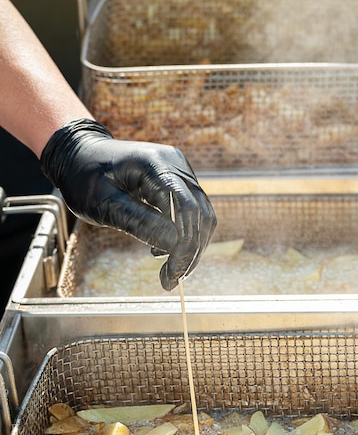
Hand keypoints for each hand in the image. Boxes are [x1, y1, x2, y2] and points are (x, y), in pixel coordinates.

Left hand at [40, 119, 216, 289]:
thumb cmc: (84, 177)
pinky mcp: (178, 180)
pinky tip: (163, 249)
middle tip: (170, 280)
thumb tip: (173, 245)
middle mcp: (175, 164)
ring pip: (201, 214)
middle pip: (200, 213)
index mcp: (155, 164)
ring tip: (168, 270)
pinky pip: (192, 210)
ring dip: (190, 246)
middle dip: (190, 251)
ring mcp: (180, 170)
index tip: (172, 275)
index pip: (185, 208)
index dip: (184, 245)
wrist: (80, 154)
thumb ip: (138, 221)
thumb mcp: (103, 204)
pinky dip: (184, 234)